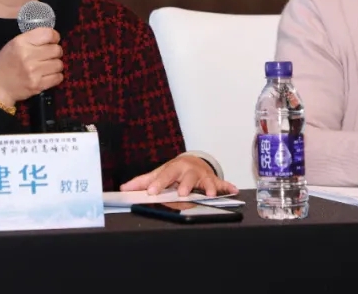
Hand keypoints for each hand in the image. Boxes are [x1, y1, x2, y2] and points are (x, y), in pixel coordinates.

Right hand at [0, 27, 62, 105]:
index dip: (54, 37)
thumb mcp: (13, 45)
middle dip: (55, 52)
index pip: (48, 34)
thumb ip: (31, 39)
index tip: (52, 41)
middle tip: (48, 56)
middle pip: (57, 50)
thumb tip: (52, 37)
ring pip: (59, 64)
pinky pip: (58, 77)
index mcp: (21, 43)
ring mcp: (34, 72)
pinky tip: (47, 75)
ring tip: (46, 66)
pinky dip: (55, 76)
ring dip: (55, 65)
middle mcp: (28, 56)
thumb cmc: (6, 63)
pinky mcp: (38, 85)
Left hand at [120, 154, 238, 196]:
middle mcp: (188, 171)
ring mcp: (202, 176)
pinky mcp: (214, 180)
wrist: (193, 162)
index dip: (158, 183)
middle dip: (185, 185)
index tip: (151, 191)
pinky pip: (222, 184)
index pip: (164, 176)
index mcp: (173, 169)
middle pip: (187, 178)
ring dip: (209, 187)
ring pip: (206, 181)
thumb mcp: (158, 174)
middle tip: (182, 193)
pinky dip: (228, 187)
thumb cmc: (174, 171)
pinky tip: (233, 191)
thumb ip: (142, 182)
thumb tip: (123, 188)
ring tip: (210, 194)